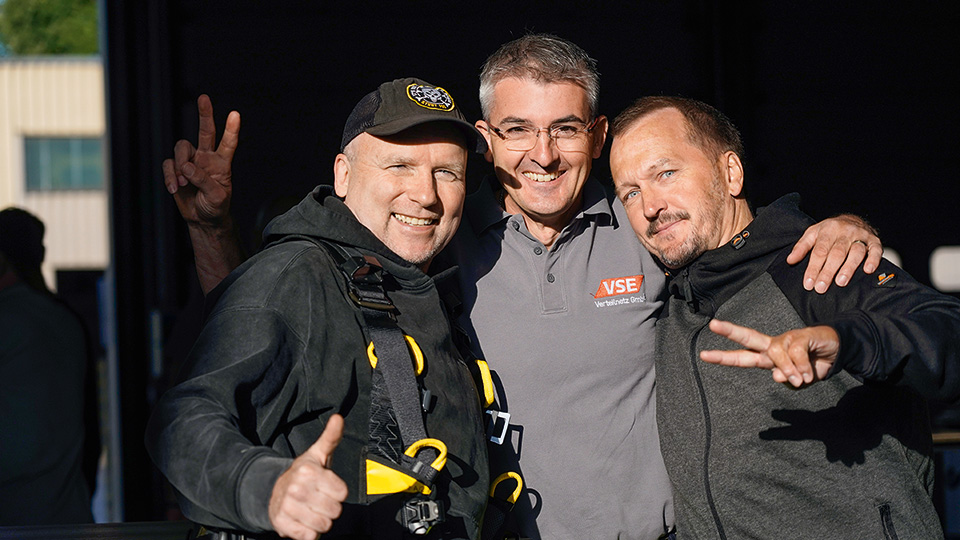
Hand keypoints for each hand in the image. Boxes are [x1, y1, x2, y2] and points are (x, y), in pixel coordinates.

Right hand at [161, 94, 239, 226]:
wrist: (203, 219)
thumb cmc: (215, 207)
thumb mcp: (217, 197)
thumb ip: (204, 181)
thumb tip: (186, 166)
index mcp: (222, 163)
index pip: (228, 143)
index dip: (231, 129)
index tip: (235, 114)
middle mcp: (206, 157)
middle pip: (205, 131)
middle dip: (205, 114)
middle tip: (204, 98)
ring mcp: (190, 161)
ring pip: (181, 147)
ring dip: (179, 164)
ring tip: (183, 182)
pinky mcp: (175, 169)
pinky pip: (168, 164)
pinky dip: (169, 176)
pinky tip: (175, 188)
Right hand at [269, 415, 347, 539]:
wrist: (274, 493)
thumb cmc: (303, 475)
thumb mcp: (317, 454)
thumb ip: (331, 437)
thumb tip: (339, 418)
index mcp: (308, 471)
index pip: (342, 493)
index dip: (337, 492)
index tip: (326, 487)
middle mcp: (297, 488)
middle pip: (335, 511)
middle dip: (329, 508)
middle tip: (318, 499)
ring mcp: (288, 507)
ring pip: (324, 525)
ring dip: (320, 521)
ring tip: (310, 509)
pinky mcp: (282, 525)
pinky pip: (310, 537)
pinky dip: (309, 533)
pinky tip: (302, 521)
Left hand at [700, 319, 838, 387]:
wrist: (839, 352)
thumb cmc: (814, 366)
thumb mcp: (799, 382)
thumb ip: (787, 381)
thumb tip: (776, 375)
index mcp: (767, 357)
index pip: (742, 356)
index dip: (723, 357)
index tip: (702, 355)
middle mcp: (773, 346)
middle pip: (748, 337)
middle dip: (730, 331)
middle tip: (712, 325)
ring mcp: (786, 339)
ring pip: (775, 353)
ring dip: (788, 370)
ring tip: (802, 378)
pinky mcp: (801, 335)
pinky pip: (795, 354)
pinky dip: (802, 367)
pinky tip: (809, 372)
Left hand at [786, 214, 882, 293]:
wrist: (853, 218)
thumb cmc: (830, 230)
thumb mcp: (812, 234)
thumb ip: (801, 247)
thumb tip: (790, 260)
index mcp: (828, 230)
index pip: (819, 251)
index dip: (813, 268)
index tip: (808, 284)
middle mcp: (845, 232)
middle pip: (836, 253)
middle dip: (828, 272)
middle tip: (821, 287)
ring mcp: (860, 236)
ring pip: (855, 252)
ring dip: (848, 268)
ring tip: (841, 282)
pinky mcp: (874, 240)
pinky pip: (875, 250)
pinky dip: (873, 260)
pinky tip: (868, 270)